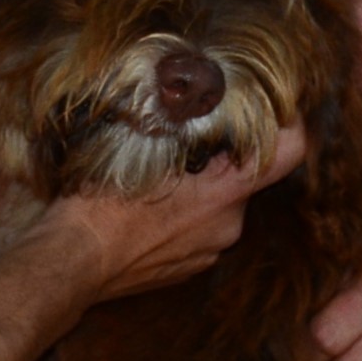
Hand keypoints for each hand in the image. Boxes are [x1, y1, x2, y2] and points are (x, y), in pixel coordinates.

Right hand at [47, 124, 307, 301]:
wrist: (70, 266)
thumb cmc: (99, 204)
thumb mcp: (136, 144)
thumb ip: (176, 120)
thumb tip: (188, 92)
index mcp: (223, 194)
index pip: (288, 154)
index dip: (290, 125)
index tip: (279, 106)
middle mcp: (228, 227)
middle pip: (243, 177)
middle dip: (220, 157)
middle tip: (185, 136)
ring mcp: (208, 252)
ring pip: (217, 204)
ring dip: (197, 186)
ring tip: (155, 173)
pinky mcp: (187, 269)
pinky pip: (197, 229)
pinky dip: (181, 214)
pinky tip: (144, 207)